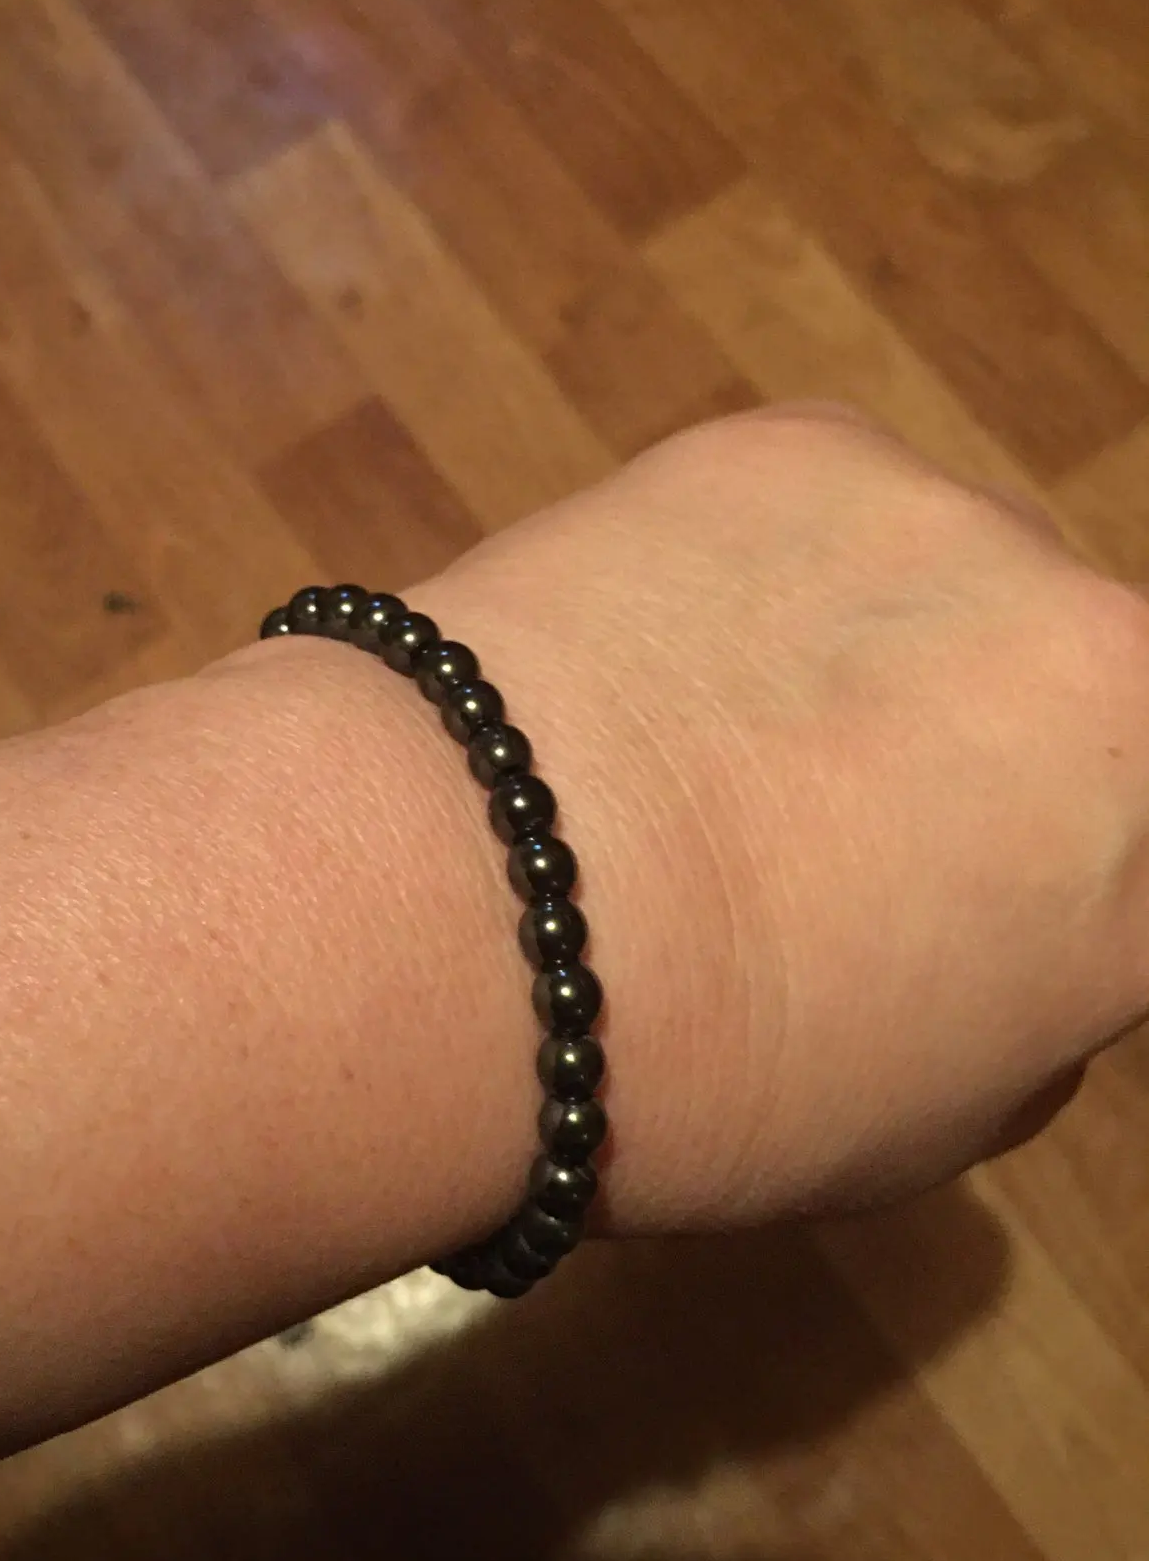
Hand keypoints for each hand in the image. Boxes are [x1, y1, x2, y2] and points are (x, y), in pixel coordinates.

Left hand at [413, 405, 1148, 1230]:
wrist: (477, 917)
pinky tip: (652, 651)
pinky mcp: (807, 444)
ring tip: (708, 730)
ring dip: (868, 640)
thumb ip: (1025, 994)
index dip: (1040, 857)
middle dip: (975, 741)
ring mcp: (956, 527)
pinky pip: (822, 510)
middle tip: (824, 811)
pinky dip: (758, 569)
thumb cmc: (707, 1083)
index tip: (963, 878)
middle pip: (1066, 685)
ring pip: (944, 579)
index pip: (1130, 832)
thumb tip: (999, 911)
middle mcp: (1106, 657)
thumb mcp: (928, 1116)